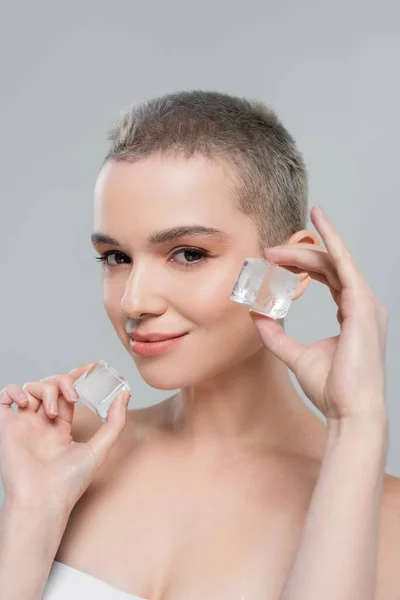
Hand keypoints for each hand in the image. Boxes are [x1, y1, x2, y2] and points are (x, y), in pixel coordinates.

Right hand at [0, 362, 130, 513]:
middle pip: (50, 386)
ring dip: (44, 390)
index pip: (67, 393)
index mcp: (60, 428)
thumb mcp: (100, 449)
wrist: (43, 501)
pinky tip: (26, 401)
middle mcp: (41, 424)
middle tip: (74, 396)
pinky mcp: (6, 426)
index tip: (92, 366)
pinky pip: (4, 397)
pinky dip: (14, 390)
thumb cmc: (69, 483)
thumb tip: (125, 393)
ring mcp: (23, 424)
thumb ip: (115, 421)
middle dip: (64, 382)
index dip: (77, 377)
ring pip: (31, 387)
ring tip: (51, 411)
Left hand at [250, 206, 387, 423]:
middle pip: (330, 265)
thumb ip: (276, 334)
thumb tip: (256, 314)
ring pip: (333, 262)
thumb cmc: (331, 389)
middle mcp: (363, 305)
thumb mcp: (295, 355)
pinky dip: (331, 240)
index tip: (276, 258)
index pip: (330, 276)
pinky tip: (319, 223)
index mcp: (353, 314)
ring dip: (303, 251)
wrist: (349, 412)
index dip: (304, 263)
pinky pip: (345, 264)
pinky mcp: (362, 306)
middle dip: (298, 255)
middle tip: (267, 253)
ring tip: (273, 251)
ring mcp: (366, 304)